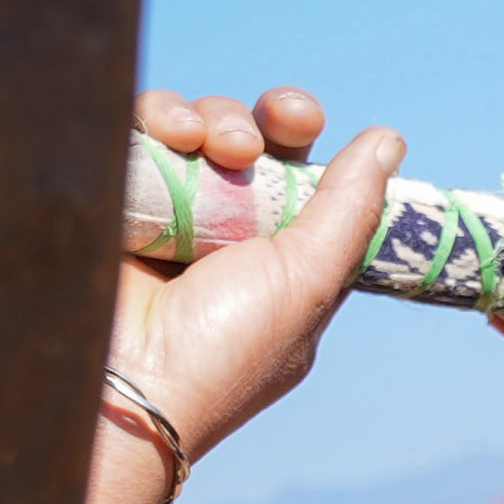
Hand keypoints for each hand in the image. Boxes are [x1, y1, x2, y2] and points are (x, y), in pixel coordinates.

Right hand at [89, 87, 406, 503]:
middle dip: (252, 123)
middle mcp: (222, 238)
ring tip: (201, 144)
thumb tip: (389, 141)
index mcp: (279, 263)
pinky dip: (155, 121)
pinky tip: (165, 137)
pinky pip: (137, 138)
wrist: (120, 384)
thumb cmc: (221, 349)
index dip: (300, 136)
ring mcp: (165, 221)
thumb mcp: (308, 280)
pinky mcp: (113, 205)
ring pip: (191, 132)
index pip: (298, 176)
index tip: (299, 119)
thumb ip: (350, 207)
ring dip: (206, 120)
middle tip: (245, 142)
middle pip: (245, 143)